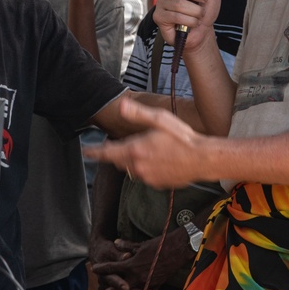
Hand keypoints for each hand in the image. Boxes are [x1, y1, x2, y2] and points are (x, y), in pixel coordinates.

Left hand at [86, 97, 208, 188]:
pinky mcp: (157, 183)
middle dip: (115, 153)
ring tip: (142, 150)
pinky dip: (144, 168)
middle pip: (118, 161)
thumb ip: (138, 113)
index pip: (107, 153)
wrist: (202, 159)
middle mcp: (138, 166)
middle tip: (118, 144)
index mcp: (135, 149)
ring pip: (130, 169)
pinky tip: (157, 159)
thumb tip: (122, 105)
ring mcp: (147, 177)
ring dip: (131, 160)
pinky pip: (144, 176)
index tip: (86, 152)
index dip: (94, 152)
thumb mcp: (160, 119)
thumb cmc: (182, 137)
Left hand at [92, 235, 187, 289]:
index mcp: (131, 264)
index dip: (102, 268)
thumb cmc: (158, 245)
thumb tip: (115, 242)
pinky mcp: (155, 286)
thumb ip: (126, 246)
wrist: (177, 251)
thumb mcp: (140, 244)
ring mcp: (146, 283)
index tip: (93, 269)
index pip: (113, 268)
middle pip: (119, 287)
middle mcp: (137, 276)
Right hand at [152, 0, 221, 53]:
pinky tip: (190, 24)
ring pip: (179, 4)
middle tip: (203, 3)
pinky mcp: (158, 16)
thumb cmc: (205, 10)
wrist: (202, 33)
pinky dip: (189, 21)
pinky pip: (175, 16)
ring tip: (198, 16)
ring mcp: (161, 2)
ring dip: (196, 12)